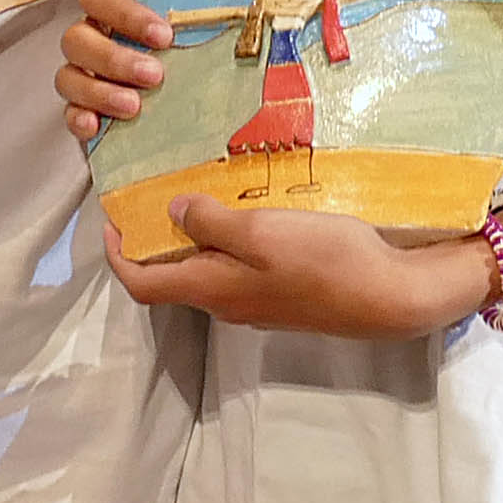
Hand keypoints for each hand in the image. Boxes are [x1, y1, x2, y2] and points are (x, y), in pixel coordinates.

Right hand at [57, 0, 194, 140]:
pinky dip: (78, 120)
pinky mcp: (101, 106)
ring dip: (95, 92)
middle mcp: (103, 31)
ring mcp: (98, 70)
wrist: (248, 44)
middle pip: (76, 40)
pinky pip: (72, 113)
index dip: (123, 16)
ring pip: (69, 77)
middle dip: (111, 59)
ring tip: (134, 107)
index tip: (163, 34)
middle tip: (155, 75)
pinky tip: (96, 128)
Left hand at [102, 193, 493, 338]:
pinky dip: (229, 245)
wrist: (391, 297)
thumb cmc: (325, 260)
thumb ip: (211, 222)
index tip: (111, 221)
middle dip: (157, 242)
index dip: (118, 256)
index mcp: (213, 289)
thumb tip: (171, 212)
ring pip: (209, 273)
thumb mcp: (260, 230)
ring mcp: (258, 305)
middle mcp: (229, 305)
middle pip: (174, 279)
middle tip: (156, 197)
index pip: (143, 285)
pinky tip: (248, 216)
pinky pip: (240, 272)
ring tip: (203, 196)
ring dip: (196, 240)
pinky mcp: (285, 298)